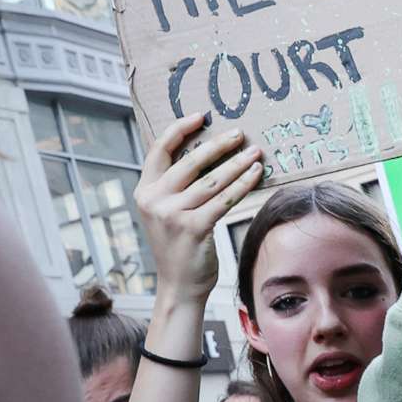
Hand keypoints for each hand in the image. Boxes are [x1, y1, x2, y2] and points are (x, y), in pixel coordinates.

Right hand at [134, 114, 263, 302]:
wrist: (178, 286)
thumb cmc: (178, 246)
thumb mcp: (165, 212)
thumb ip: (174, 187)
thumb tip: (205, 154)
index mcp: (145, 191)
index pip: (159, 150)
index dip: (179, 129)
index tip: (201, 116)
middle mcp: (155, 200)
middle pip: (191, 162)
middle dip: (219, 145)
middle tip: (240, 134)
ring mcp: (173, 214)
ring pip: (212, 180)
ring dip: (238, 164)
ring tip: (256, 153)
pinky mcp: (194, 228)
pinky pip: (224, 199)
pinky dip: (243, 184)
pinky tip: (256, 175)